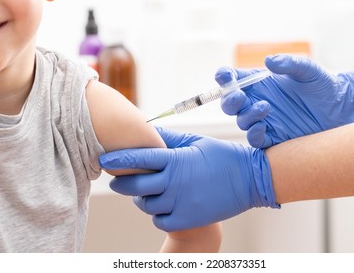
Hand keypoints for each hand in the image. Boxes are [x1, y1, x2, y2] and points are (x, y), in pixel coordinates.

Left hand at [99, 127, 278, 231]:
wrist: (249, 179)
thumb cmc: (222, 156)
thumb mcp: (196, 142)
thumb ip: (169, 140)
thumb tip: (147, 133)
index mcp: (177, 160)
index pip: (139, 158)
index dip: (118, 159)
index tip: (104, 159)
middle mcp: (176, 182)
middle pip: (136, 186)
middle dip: (121, 183)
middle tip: (117, 180)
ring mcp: (182, 203)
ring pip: (146, 205)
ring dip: (141, 199)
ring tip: (145, 192)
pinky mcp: (189, 218)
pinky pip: (160, 221)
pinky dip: (156, 215)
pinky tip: (161, 206)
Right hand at [216, 54, 353, 147]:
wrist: (341, 111)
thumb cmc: (324, 87)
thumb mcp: (308, 71)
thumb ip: (289, 64)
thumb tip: (268, 61)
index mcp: (261, 83)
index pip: (234, 79)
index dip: (224, 77)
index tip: (224, 76)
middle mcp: (257, 101)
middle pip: (230, 103)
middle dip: (229, 100)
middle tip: (239, 96)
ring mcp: (263, 120)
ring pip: (240, 120)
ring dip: (246, 115)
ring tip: (266, 108)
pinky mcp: (271, 137)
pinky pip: (254, 138)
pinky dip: (253, 134)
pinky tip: (264, 126)